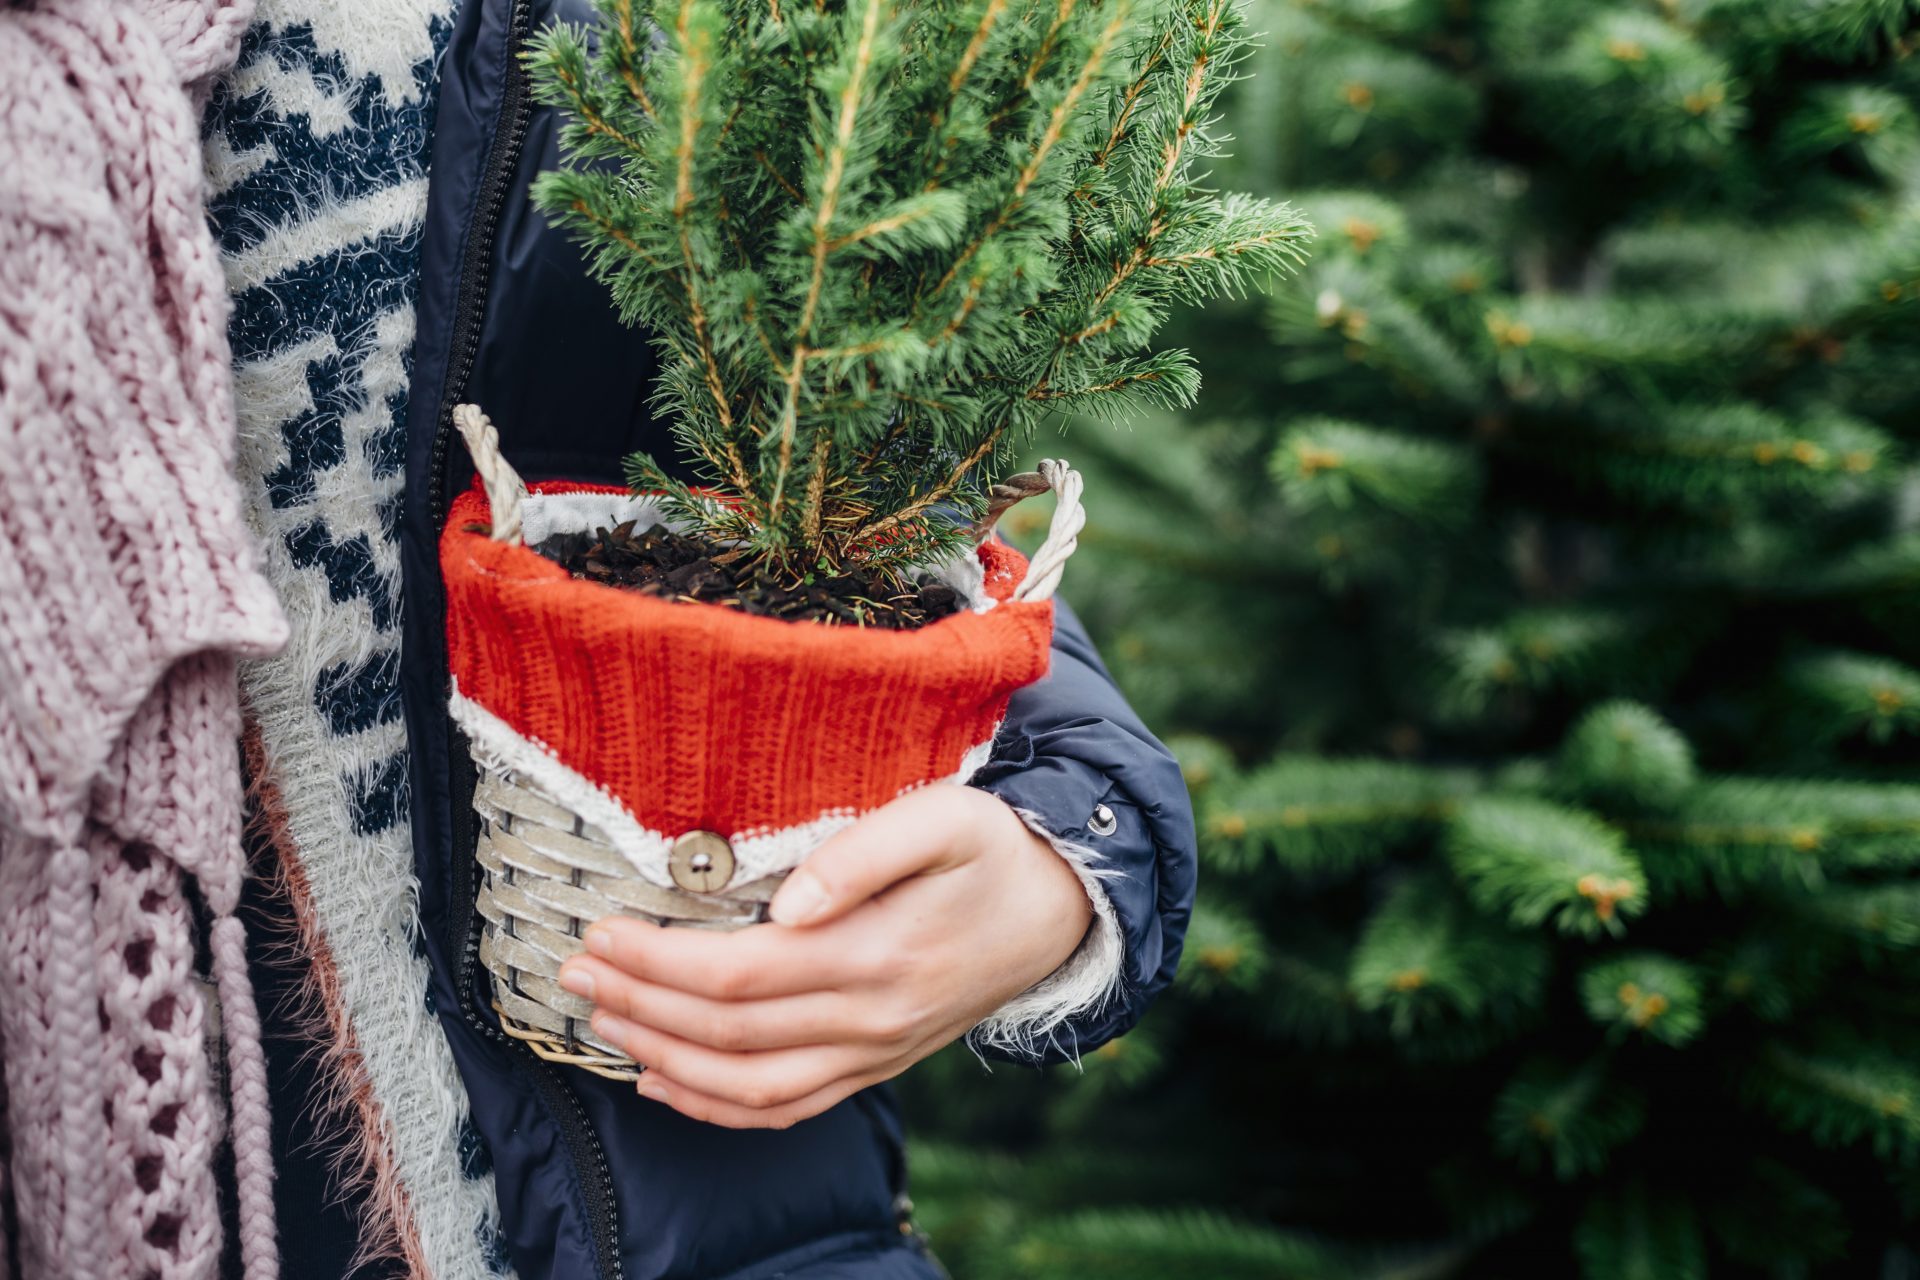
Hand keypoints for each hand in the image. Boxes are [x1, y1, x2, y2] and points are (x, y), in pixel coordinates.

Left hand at [556, 784, 1092, 1128]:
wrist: (1062, 910)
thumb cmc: (994, 847)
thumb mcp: (944, 817)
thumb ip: (864, 852)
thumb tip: (786, 903)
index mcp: (880, 954)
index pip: (742, 973)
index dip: (660, 960)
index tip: (601, 932)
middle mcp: (872, 1020)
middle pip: (728, 1032)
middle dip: (639, 1003)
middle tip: (573, 971)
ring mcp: (874, 1054)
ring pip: (747, 1086)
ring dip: (662, 1059)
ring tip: (602, 1021)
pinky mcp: (876, 1067)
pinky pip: (784, 1107)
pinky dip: (714, 1107)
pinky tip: (661, 1082)